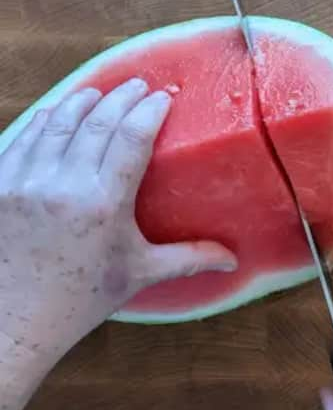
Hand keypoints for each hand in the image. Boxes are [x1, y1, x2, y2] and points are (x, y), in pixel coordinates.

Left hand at [0, 79, 235, 409]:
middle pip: (97, 120)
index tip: (163, 96)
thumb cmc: (79, 300)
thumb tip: (233, 260)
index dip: (149, 110)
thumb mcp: (139, 274)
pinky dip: (43, 120)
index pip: (132, 136)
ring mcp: (25, 182)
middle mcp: (63, 185)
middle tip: (138, 86)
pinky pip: (22, 138)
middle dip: (121, 97)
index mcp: (104, 203)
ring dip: (81, 101)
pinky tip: (55, 113)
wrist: (12, 323)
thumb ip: (189, 259)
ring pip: (56, 122)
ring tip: (99, 92)